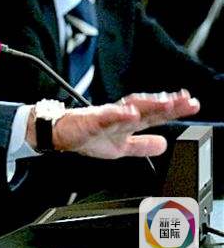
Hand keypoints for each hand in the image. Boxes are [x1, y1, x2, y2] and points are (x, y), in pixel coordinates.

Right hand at [52, 90, 198, 158]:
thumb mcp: (120, 146)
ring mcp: (104, 117)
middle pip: (145, 108)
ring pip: (128, 109)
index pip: (153, 114)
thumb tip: (164, 144)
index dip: (172, 110)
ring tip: (166, 103)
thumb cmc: (86, 136)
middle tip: (186, 101)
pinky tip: (130, 113)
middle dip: (166, 105)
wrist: (58, 133)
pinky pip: (104, 118)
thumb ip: (142, 145)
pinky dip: (117, 114)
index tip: (191, 103)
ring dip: (147, 105)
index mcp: (126, 122)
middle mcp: (118, 115)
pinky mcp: (89, 121)